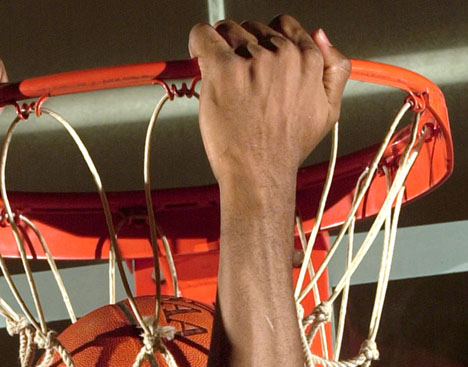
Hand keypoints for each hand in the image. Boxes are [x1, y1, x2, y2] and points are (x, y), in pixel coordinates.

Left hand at [188, 16, 349, 195]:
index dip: (267, 40)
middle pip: (254, 28)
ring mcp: (253, 60)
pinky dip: (198, 41)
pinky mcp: (224, 69)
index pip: (284, 25)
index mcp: (308, 60)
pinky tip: (198, 54)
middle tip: (240, 78)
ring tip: (223, 79)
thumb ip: (335, 69)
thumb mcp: (329, 111)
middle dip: (244, 47)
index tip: (257, 57)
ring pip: (230, 31)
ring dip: (222, 49)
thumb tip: (320, 34)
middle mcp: (282, 55)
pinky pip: (204, 36)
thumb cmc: (286, 150)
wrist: (261, 175)